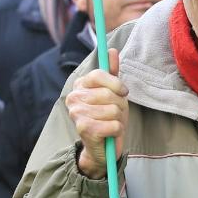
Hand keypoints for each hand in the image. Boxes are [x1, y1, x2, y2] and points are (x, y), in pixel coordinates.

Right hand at [66, 48, 127, 179]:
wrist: (101, 147)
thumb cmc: (107, 117)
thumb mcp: (112, 93)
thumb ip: (111, 72)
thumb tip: (111, 50)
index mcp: (80, 85)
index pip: (98, 74)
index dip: (115, 83)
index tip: (123, 92)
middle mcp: (73, 98)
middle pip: (108, 94)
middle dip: (119, 105)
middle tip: (114, 113)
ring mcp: (77, 113)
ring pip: (113, 110)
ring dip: (119, 119)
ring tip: (111, 123)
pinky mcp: (84, 129)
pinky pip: (113, 125)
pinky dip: (117, 130)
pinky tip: (110, 134)